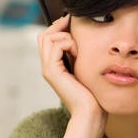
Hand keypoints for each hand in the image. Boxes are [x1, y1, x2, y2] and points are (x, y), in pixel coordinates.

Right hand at [38, 15, 106, 137]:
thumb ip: (81, 56)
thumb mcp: (86, 70)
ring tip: (79, 50)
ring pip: (48, 37)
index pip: (48, 38)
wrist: (90, 114)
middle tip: (75, 27)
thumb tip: (83, 39)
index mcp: (54, 66)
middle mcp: (48, 66)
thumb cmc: (93, 96)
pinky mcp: (52, 71)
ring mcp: (48, 69)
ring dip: (66, 37)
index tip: (74, 23)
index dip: (59, 27)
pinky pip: (56, 45)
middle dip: (60, 26)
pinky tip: (79, 55)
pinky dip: (69, 44)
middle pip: (44, 35)